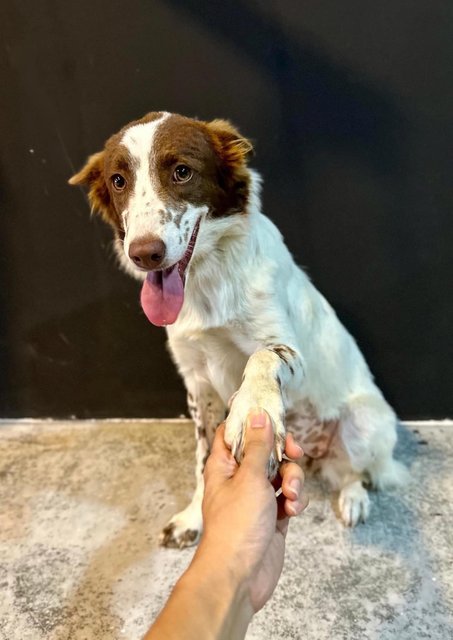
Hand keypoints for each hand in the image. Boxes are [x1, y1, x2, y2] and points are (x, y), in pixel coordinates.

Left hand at [200, 408, 307, 611]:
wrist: (239, 576)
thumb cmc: (236, 525)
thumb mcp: (249, 477)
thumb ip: (257, 445)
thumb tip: (257, 415)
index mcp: (225, 465)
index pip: (234, 432)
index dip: (252, 422)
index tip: (273, 418)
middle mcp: (240, 478)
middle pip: (265, 451)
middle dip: (283, 453)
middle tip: (294, 453)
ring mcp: (258, 498)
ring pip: (282, 474)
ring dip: (293, 480)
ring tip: (291, 496)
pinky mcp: (274, 516)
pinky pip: (290, 497)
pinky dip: (296, 501)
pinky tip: (293, 511)